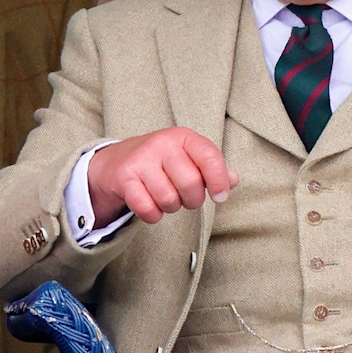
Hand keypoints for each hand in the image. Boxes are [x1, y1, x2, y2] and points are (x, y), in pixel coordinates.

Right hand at [86, 126, 238, 227]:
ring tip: (164, 196)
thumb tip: (233, 180)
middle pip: (191, 183)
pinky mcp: (124, 178)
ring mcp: (141, 160)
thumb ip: (213, 169)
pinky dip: (152, 215)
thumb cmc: (161, 162)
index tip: (219, 196)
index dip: (219, 181)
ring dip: (171, 207)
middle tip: (185, 198)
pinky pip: (147, 208)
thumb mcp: (188, 158)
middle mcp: (161, 143)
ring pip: (169, 199)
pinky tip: (150, 204)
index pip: (209, 156)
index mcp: (182, 137)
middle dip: (192, 200)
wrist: (117, 162)